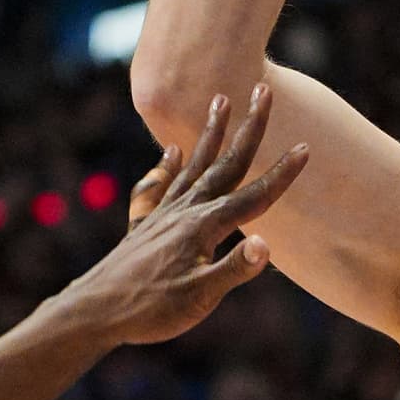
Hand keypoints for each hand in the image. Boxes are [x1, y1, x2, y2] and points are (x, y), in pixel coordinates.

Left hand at [53, 85, 306, 347]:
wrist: (94, 311)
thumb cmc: (150, 311)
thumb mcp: (199, 298)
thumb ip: (233, 270)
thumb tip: (267, 245)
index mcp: (204, 227)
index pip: (253, 197)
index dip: (281, 174)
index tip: (305, 146)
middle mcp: (185, 211)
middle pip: (225, 162)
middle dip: (249, 127)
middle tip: (262, 88)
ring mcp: (163, 214)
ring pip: (194, 164)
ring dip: (211, 132)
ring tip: (220, 99)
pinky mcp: (145, 223)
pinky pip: (159, 185)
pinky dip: (166, 165)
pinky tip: (171, 150)